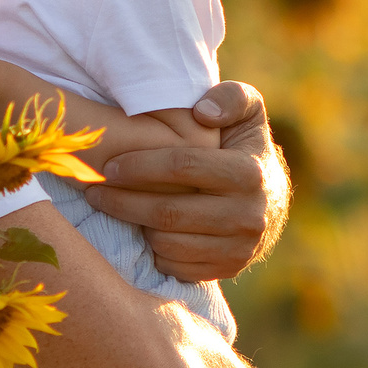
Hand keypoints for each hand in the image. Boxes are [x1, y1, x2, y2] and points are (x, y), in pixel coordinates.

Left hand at [82, 80, 289, 282]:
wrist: (273, 201)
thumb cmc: (244, 146)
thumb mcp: (247, 111)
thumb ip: (230, 98)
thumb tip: (202, 114)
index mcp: (249, 172)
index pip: (182, 166)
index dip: (139, 165)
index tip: (109, 165)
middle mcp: (250, 215)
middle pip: (169, 212)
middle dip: (123, 201)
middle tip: (94, 191)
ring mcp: (240, 248)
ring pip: (168, 243)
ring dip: (134, 226)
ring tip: (115, 207)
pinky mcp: (229, 269)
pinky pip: (176, 266)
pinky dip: (152, 249)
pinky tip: (142, 228)